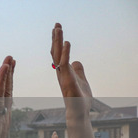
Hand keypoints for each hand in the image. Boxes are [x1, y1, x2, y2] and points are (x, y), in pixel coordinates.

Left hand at [0, 56, 14, 137]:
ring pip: (0, 98)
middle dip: (8, 73)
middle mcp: (2, 116)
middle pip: (6, 91)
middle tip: (11, 56)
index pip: (7, 91)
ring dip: (2, 81)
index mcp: (2, 114)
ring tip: (4, 65)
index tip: (11, 61)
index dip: (9, 76)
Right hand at [50, 23, 94, 137]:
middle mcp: (60, 73)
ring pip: (57, 55)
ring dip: (57, 41)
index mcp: (63, 72)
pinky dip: (65, 52)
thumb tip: (76, 60)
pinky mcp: (67, 80)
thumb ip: (78, 70)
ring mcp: (62, 76)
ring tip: (57, 28)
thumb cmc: (80, 99)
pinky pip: (64, 63)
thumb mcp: (82, 80)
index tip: (57, 30)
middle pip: (55, 52)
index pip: (58, 54)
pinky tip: (66, 42)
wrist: (78, 112)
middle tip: (56, 24)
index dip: (57, 42)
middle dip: (55, 38)